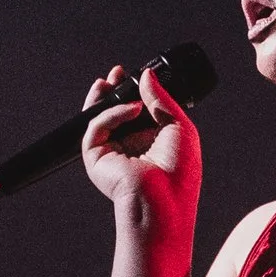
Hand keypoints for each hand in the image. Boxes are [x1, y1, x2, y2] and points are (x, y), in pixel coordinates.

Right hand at [81, 62, 199, 233]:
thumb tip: (146, 75)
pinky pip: (96, 127)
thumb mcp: (178, 126)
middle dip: (111, 91)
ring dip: (103, 98)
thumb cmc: (179, 173)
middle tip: (116, 74)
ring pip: (97, 117)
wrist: (166, 202)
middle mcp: (128, 146)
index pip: (133, 111)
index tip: (132, 75)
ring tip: (112, 82)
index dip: (130, 92)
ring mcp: (110, 152)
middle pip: (112, 112)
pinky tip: (132, 109)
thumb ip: (161, 99)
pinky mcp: (96, 158)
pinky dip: (112, 113)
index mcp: (148, 140)